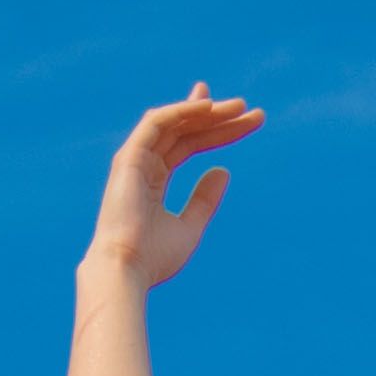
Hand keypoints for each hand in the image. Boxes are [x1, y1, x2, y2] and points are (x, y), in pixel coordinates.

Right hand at [92, 86, 260, 285]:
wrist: (127, 269)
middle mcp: (144, 164)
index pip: (189, 144)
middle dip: (216, 117)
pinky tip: (208, 106)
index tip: (246, 120)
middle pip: (185, 130)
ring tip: (239, 106)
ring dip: (205, 110)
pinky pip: (156, 124)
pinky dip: (181, 111)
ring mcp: (135, 159)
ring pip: (174, 122)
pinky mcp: (129, 157)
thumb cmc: (154, 256)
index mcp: (154, 179)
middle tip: (247, 107)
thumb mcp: (190, 227)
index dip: (216, 130)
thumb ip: (204, 199)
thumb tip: (223, 169)